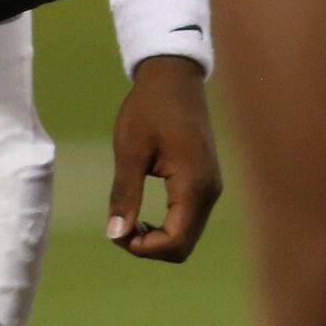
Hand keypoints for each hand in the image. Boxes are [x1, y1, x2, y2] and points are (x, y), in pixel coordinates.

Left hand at [107, 54, 221, 262]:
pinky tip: (143, 213)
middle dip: (149, 246)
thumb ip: (124, 193)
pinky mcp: (205, 184)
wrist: (174, 77)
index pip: (175, 243)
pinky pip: (189, 220)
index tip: (116, 231)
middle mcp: (209, 192)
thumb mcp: (130, 149)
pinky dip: (166, 226)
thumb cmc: (149, 107)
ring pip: (187, 235)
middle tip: (118, 227)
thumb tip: (115, 235)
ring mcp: (211, 189)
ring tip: (128, 219)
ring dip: (157, 237)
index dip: (143, 248)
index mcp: (193, 185)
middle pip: (183, 246)